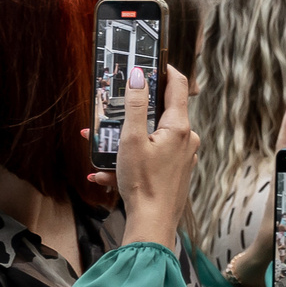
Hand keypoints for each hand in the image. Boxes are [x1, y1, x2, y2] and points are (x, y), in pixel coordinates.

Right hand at [110, 64, 198, 249]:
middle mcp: (186, 140)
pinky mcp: (174, 173)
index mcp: (179, 127)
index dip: (164, 69)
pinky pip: (150, 158)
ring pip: (151, 138)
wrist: (152, 225)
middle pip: (160, 113)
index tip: (150, 62)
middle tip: (112, 111)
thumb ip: (135, 105)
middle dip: (132, 112)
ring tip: (99, 147)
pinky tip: (104, 173)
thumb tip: (139, 75)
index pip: (177, 85)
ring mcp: (182, 157)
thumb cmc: (143, 184)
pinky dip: (130, 161)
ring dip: (124, 140)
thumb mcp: (132, 139)